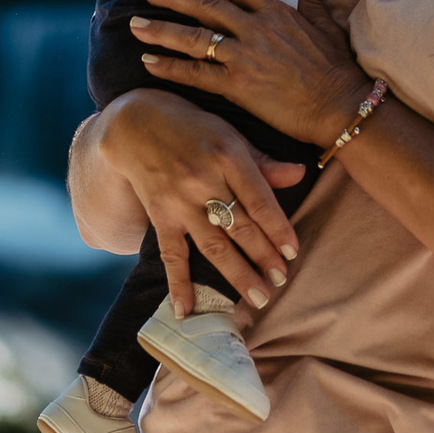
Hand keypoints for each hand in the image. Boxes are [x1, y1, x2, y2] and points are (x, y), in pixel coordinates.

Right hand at [92, 88, 307, 314]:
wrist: (134, 122)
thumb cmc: (191, 125)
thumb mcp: (229, 133)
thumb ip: (262, 160)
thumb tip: (299, 174)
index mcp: (227, 155)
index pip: (260, 201)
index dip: (278, 229)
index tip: (293, 253)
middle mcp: (204, 180)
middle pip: (240, 226)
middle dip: (263, 257)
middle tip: (281, 281)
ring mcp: (180, 201)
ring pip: (213, 245)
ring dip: (237, 274)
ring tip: (258, 299)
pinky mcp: (160, 215)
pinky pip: (171, 254)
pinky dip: (178, 283)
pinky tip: (186, 310)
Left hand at [130, 0, 370, 150]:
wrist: (339, 105)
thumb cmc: (335, 67)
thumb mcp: (326, 25)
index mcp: (275, 11)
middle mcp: (255, 29)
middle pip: (205, 5)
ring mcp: (244, 57)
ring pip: (194, 38)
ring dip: (161, 30)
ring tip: (135, 24)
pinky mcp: (238, 86)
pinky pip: (196, 74)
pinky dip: (170, 68)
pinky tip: (149, 62)